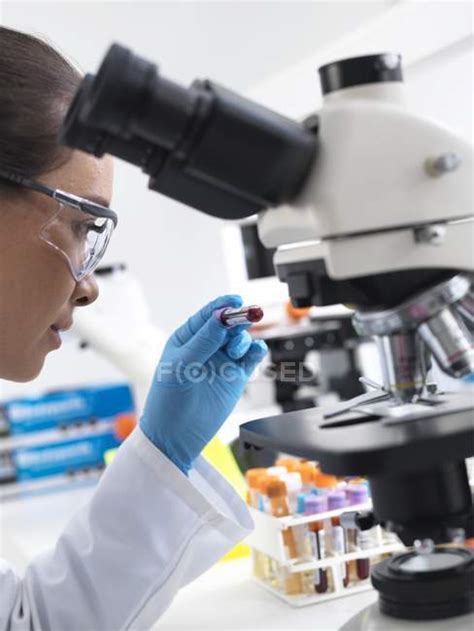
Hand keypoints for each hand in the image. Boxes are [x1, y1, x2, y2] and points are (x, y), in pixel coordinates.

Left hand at [139, 295, 267, 472]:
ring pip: (241, 339)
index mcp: (187, 338)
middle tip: (245, 319)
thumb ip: (203, 341)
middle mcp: (206, 347)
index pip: (208, 315)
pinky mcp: (236, 377)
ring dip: (243, 339)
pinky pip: (252, 358)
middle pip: (228, 324)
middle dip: (238, 320)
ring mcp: (222, 361)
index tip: (235, 301)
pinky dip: (257, 352)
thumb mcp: (181, 365)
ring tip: (236, 352)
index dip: (222, 306)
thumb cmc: (168, 401)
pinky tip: (255, 354)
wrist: (176, 436)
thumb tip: (220, 317)